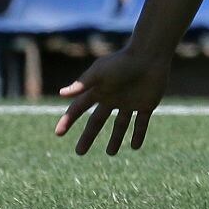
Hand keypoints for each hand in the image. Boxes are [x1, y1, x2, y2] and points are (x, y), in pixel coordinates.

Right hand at [55, 47, 169, 155]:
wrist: (150, 55)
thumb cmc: (123, 62)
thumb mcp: (100, 72)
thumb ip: (82, 84)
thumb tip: (62, 94)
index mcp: (100, 91)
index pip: (79, 109)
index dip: (68, 120)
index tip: (58, 133)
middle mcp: (113, 98)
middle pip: (97, 122)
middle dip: (88, 136)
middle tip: (79, 152)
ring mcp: (130, 102)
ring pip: (121, 125)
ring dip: (116, 139)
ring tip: (111, 153)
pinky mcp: (147, 105)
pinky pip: (141, 123)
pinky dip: (139, 134)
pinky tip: (135, 147)